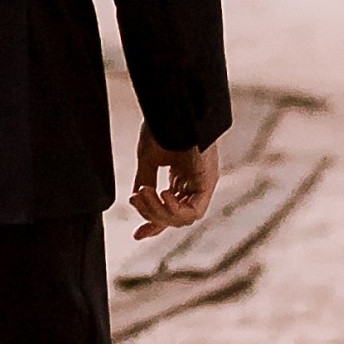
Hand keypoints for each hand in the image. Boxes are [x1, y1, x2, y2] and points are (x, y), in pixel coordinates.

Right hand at [130, 126, 217, 240]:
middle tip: (135, 198)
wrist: (174, 108)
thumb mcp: (148, 158)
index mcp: (182, 177)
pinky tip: (163, 195)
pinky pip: (194, 211)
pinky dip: (176, 210)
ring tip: (144, 193)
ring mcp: (202, 184)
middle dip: (151, 214)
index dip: (153, 224)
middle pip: (175, 217)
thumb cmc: (164, 126)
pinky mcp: (208, 182)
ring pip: (183, 218)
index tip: (137, 235)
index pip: (170, 210)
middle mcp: (194, 184)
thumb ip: (145, 180)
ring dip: (160, 211)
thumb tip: (137, 200)